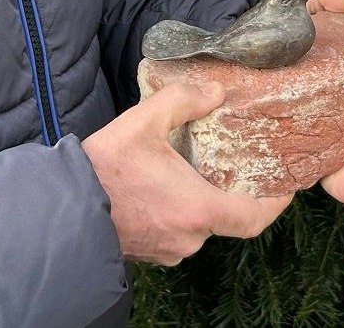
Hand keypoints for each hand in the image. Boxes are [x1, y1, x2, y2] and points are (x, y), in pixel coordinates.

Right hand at [81, 81, 291, 264]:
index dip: (275, 204)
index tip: (285, 186)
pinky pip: (176, 234)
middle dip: (230, 194)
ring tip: (192, 172)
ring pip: (199, 227)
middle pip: (227, 219)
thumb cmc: (103, 169)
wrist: (58, 210)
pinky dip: (179, 214)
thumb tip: (216, 90)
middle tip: (233, 165)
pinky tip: (164, 189)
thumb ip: (183, 101)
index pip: (255, 219)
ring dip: (200, 203)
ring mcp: (168, 250)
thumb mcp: (144, 122)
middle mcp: (189, 238)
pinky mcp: (149, 254)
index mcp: (198, 209)